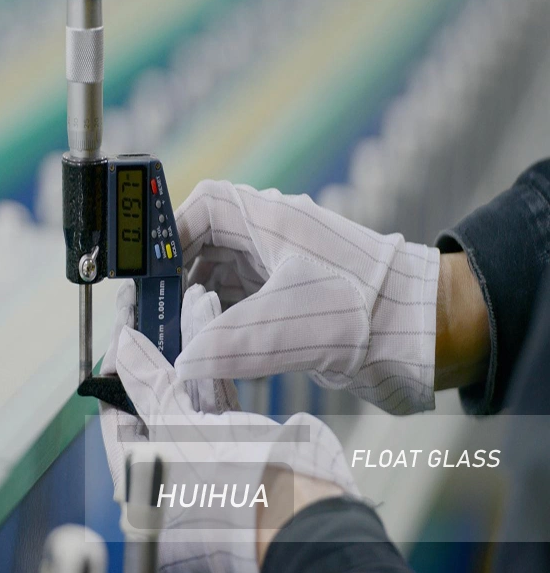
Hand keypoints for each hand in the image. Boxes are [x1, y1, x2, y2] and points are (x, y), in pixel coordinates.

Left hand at [99, 281, 238, 502]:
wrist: (303, 512)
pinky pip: (213, 391)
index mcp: (137, 478)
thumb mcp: (179, 431)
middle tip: (151, 306)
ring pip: (184, 388)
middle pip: (149, 394)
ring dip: (186, 341)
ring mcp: (200, 454)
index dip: (116, 364)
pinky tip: (210, 317)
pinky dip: (211, 355)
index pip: (114, 409)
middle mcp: (164, 466)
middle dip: (154, 344)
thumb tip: (123, 346)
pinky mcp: (233, 439)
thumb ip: (150, 386)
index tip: (123, 326)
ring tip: (186, 300)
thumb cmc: (232, 491)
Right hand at [174, 180, 440, 413]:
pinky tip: (205, 353)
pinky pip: (237, 306)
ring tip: (174, 342)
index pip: (202, 207)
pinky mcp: (286, 300)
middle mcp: (268, 239)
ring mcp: (277, 269)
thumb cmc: (367, 309)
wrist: (425, 332)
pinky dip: (217, 326)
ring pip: (217, 279)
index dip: (168, 235)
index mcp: (268, 220)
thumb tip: (182, 365)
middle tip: (153, 318)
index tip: (147, 273)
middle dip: (174, 280)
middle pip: (202, 246)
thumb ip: (230, 343)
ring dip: (194, 307)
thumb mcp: (293, 323)